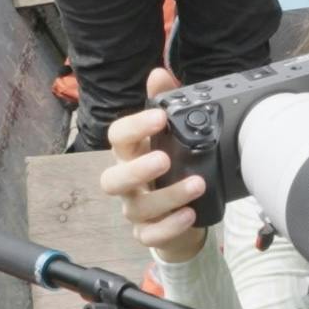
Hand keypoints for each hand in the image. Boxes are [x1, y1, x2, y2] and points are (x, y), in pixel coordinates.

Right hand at [100, 67, 207, 262]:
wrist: (184, 212)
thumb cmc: (172, 167)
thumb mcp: (170, 134)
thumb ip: (165, 102)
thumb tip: (158, 73)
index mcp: (130, 154)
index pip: (117, 138)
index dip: (134, 127)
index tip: (160, 116)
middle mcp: (127, 182)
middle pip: (112, 179)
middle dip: (136, 170)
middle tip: (164, 159)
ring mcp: (135, 209)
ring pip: (137, 208)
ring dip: (167, 196)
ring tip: (197, 184)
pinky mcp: (147, 233)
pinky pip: (150, 235)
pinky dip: (169, 227)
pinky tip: (189, 215)